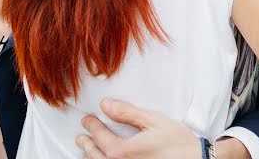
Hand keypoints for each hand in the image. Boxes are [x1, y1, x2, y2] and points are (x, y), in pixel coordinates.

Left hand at [76, 98, 200, 158]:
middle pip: (95, 155)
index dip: (92, 126)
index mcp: (122, 151)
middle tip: (82, 136)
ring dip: (91, 157)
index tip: (87, 120)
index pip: (100, 136)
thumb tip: (106, 105)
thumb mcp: (153, 121)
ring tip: (88, 150)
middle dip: (86, 144)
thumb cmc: (177, 143)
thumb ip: (127, 113)